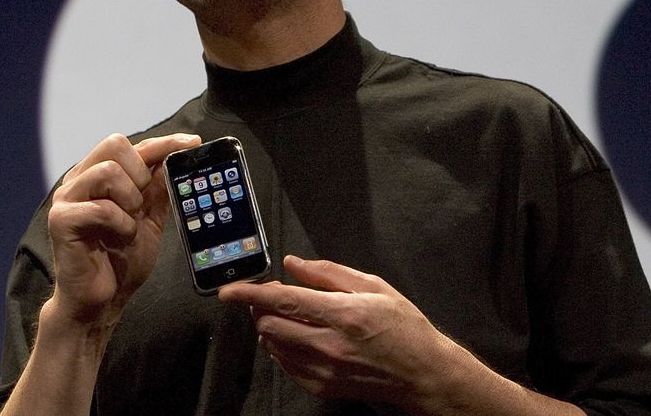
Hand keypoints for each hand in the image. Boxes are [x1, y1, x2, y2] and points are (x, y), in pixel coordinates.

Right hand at [47, 132, 199, 328]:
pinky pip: (101, 207)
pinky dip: (121, 223)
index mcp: (98, 176)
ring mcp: (66, 198)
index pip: (132, 145)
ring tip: (130, 222)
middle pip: (114, 144)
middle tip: (142, 203)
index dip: (164, 142)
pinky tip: (121, 236)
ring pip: (107, 171)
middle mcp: (79, 181)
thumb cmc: (120, 260)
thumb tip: (175, 157)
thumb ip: (157, 188)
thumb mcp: (149, 219)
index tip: (192, 142)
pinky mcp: (60, 220)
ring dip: (130, 199)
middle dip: (140, 172)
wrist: (101, 301)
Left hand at [218, 255, 458, 408]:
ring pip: (273, 346)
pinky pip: (285, 365)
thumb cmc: (403, 326)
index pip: (282, 301)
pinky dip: (282, 348)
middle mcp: (329, 344)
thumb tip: (292, 264)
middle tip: (272, 297)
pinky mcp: (322, 386)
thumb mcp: (373, 286)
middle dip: (261, 309)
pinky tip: (300, 337)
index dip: (249, 294)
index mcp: (342, 314)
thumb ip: (328, 273)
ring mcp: (324, 370)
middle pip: (269, 326)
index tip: (228, 290)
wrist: (422, 373)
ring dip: (271, 328)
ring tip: (291, 317)